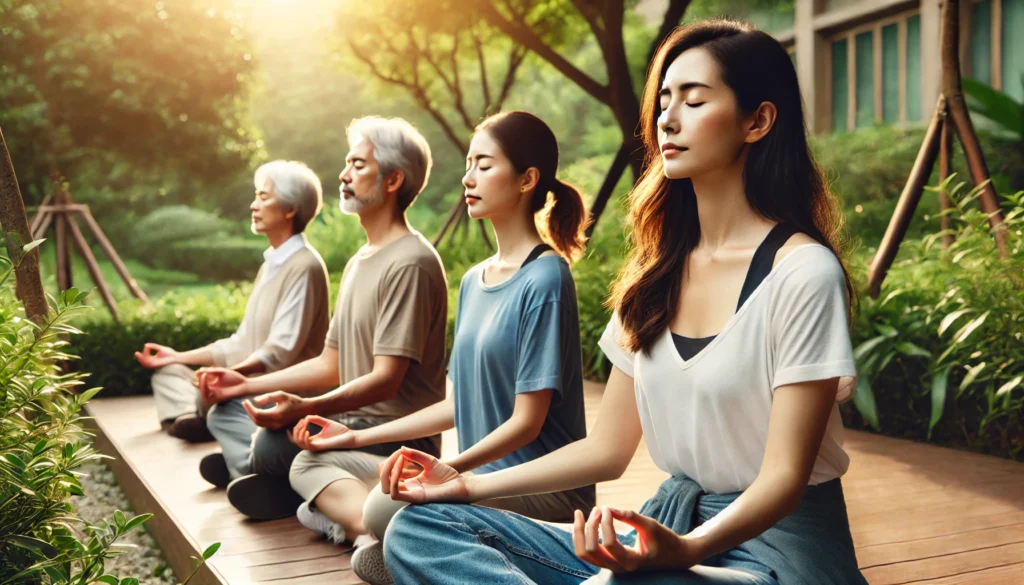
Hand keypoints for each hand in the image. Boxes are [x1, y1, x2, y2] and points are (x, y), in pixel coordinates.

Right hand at [134, 343, 178, 368]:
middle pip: (144, 362)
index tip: (145, 346)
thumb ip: (153, 346)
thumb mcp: (160, 348)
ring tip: (138, 354)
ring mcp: (155, 365)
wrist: (176, 357)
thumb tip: (145, 345)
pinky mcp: (157, 365)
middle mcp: (154, 363)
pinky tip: (146, 354)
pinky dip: (146, 358)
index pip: (146, 357)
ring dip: (141, 359)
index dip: (144, 352)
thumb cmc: (170, 353)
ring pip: (145, 364)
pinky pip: (149, 363)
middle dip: (139, 358)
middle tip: (136, 353)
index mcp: (154, 359)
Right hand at [195, 367, 246, 405]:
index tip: (198, 372)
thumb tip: (198, 371)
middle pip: (200, 387)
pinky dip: (204, 388)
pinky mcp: (216, 399)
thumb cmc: (235, 378)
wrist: (244, 385)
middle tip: (201, 374)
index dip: (198, 376)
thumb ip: (211, 371)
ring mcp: (214, 395)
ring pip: (202, 392)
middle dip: (199, 380)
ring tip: (204, 376)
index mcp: (213, 384)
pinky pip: (206, 396)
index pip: (201, 381)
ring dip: (201, 384)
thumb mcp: (221, 372)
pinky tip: (206, 381)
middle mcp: (212, 390)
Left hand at [243, 391, 310, 429]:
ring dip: (252, 416)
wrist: (305, 410)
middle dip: (248, 412)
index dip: (248, 408)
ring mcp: (276, 427)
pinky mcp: (277, 427)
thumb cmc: (294, 401)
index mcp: (276, 415)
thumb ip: (268, 397)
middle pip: (256, 421)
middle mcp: (275, 423)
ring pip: (258, 424)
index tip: (245, 401)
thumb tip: (255, 401)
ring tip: (248, 406)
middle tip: (244, 403)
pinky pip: (263, 425)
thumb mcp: (281, 395)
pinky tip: (256, 411)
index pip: (257, 414)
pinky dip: (257, 418)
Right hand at [290, 415, 358, 450]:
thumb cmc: (340, 431)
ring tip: (304, 424)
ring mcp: (316, 446)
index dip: (296, 429)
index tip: (301, 420)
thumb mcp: (326, 423)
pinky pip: (308, 446)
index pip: (298, 437)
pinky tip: (307, 431)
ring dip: (299, 433)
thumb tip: (306, 417)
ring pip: (300, 443)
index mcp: (313, 439)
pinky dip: (304, 438)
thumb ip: (316, 419)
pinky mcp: (320, 447)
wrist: (350, 436)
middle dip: (296, 430)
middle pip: (296, 440)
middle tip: (302, 421)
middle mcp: (313, 444)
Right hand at [379, 447, 469, 503]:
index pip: (389, 474)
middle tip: (398, 454)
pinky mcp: (416, 498)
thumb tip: (401, 448)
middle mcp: (408, 490)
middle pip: (384, 482)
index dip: (391, 461)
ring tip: (400, 458)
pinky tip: (402, 464)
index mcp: (410, 482)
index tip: (401, 451)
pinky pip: (395, 494)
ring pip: (386, 488)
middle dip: (386, 466)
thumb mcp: (429, 461)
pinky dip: (394, 479)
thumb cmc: (447, 475)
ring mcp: (411, 495)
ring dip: (388, 471)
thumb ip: (415, 456)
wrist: (461, 484)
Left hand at [573, 506, 698, 573]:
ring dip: (579, 533)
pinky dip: (581, 537)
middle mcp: (619, 568)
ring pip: (584, 554)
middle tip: (597, 509)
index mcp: (632, 562)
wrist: (674, 556)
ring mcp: (612, 567)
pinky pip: (587, 553)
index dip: (605, 523)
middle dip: (589, 527)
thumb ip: (630, 516)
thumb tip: (607, 508)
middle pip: (590, 551)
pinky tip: (584, 522)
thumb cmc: (665, 540)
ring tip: (580, 513)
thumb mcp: (651, 526)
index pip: (609, 544)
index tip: (608, 508)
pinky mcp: (608, 561)